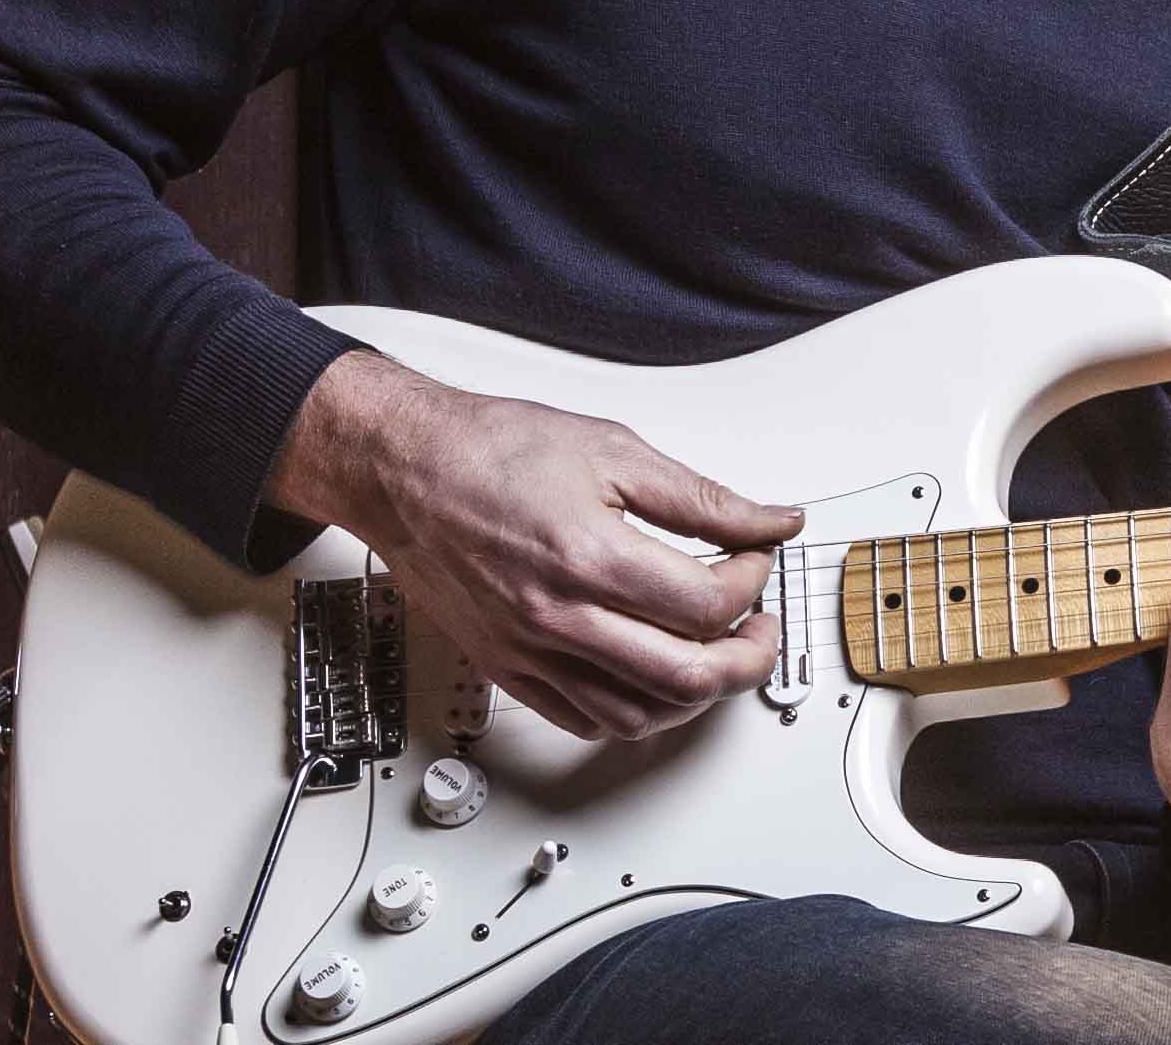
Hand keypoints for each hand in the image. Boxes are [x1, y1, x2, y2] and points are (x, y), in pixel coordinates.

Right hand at [267, 349, 801, 741]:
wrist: (402, 469)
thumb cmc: (490, 451)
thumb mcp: (612, 449)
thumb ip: (701, 497)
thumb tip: (768, 521)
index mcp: (591, 557)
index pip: (708, 605)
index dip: (752, 583)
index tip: (756, 557)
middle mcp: (559, 617)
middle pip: (686, 676)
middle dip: (749, 657)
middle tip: (762, 627)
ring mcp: (531, 652)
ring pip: (640, 715)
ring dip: (698, 696)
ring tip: (719, 656)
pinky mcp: (508, 669)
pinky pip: (584, 722)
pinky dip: (636, 714)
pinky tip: (656, 680)